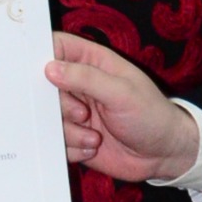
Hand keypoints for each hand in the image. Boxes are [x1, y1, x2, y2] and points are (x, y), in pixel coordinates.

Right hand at [46, 31, 201, 188]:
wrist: (163, 155)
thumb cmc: (151, 115)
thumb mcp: (122, 93)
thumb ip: (86, 78)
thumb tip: (49, 68)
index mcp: (91, 61)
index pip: (56, 46)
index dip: (41, 56)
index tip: (38, 74)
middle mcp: (78, 85)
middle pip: (42, 86)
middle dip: (59, 106)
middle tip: (83, 114)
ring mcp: (73, 112)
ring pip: (47, 118)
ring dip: (68, 132)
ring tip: (95, 137)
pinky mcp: (72, 137)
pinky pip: (55, 142)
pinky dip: (71, 148)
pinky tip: (93, 147)